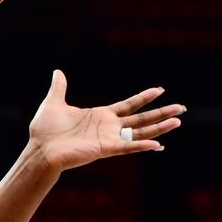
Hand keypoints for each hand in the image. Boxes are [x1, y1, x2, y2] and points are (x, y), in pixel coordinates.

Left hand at [27, 71, 184, 171]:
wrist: (40, 149)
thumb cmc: (45, 131)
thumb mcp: (53, 103)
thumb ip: (59, 88)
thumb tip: (57, 72)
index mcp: (100, 116)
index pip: (129, 105)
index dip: (144, 98)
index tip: (160, 90)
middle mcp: (108, 127)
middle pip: (141, 119)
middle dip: (161, 113)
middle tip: (181, 108)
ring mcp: (108, 139)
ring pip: (140, 133)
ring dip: (159, 128)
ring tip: (178, 121)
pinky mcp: (104, 149)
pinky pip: (127, 147)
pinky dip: (142, 145)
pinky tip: (158, 144)